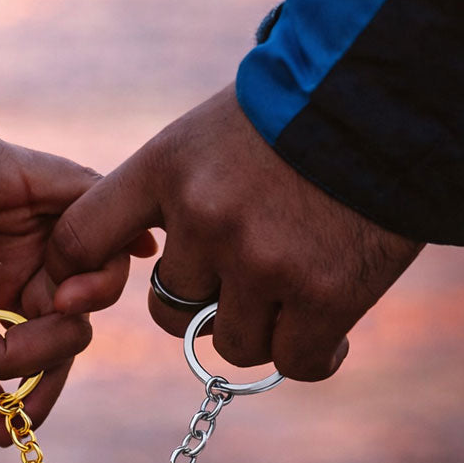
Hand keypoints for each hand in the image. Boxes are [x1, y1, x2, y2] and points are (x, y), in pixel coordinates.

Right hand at [0, 137, 154, 444]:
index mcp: (0, 283)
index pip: (37, 346)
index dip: (31, 392)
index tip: (8, 434)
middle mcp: (30, 258)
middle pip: (70, 326)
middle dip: (44, 366)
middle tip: (11, 384)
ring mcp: (45, 225)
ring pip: (95, 282)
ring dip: (70, 321)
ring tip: (35, 323)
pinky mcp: (55, 187)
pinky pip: (107, 217)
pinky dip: (120, 243)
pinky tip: (120, 265)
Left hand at [46, 85, 422, 380]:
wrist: (386, 100)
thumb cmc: (286, 121)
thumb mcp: (205, 137)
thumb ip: (164, 196)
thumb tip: (143, 260)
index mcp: (165, 170)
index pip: (80, 238)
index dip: (77, 276)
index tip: (89, 291)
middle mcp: (206, 219)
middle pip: (167, 310)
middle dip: (195, 305)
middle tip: (234, 280)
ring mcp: (264, 260)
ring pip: (231, 343)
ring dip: (255, 328)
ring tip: (286, 294)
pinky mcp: (326, 294)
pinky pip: (293, 362)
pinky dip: (309, 354)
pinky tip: (323, 330)